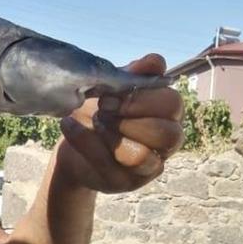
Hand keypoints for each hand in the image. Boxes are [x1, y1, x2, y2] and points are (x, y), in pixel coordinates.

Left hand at [56, 54, 183, 193]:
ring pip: (143, 156)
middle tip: (102, 111)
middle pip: (168, 133)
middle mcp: (166, 141)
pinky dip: (86, 144)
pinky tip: (69, 126)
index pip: (172, 103)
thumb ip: (134, 75)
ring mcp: (150, 165)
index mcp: (167, 113)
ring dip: (112, 136)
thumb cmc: (99, 109)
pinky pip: (111, 167)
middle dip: (127, 119)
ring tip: (94, 123)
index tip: (109, 96)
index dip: (140, 98)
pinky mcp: (126, 181)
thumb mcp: (112, 88)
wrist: (71, 137)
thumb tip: (154, 61)